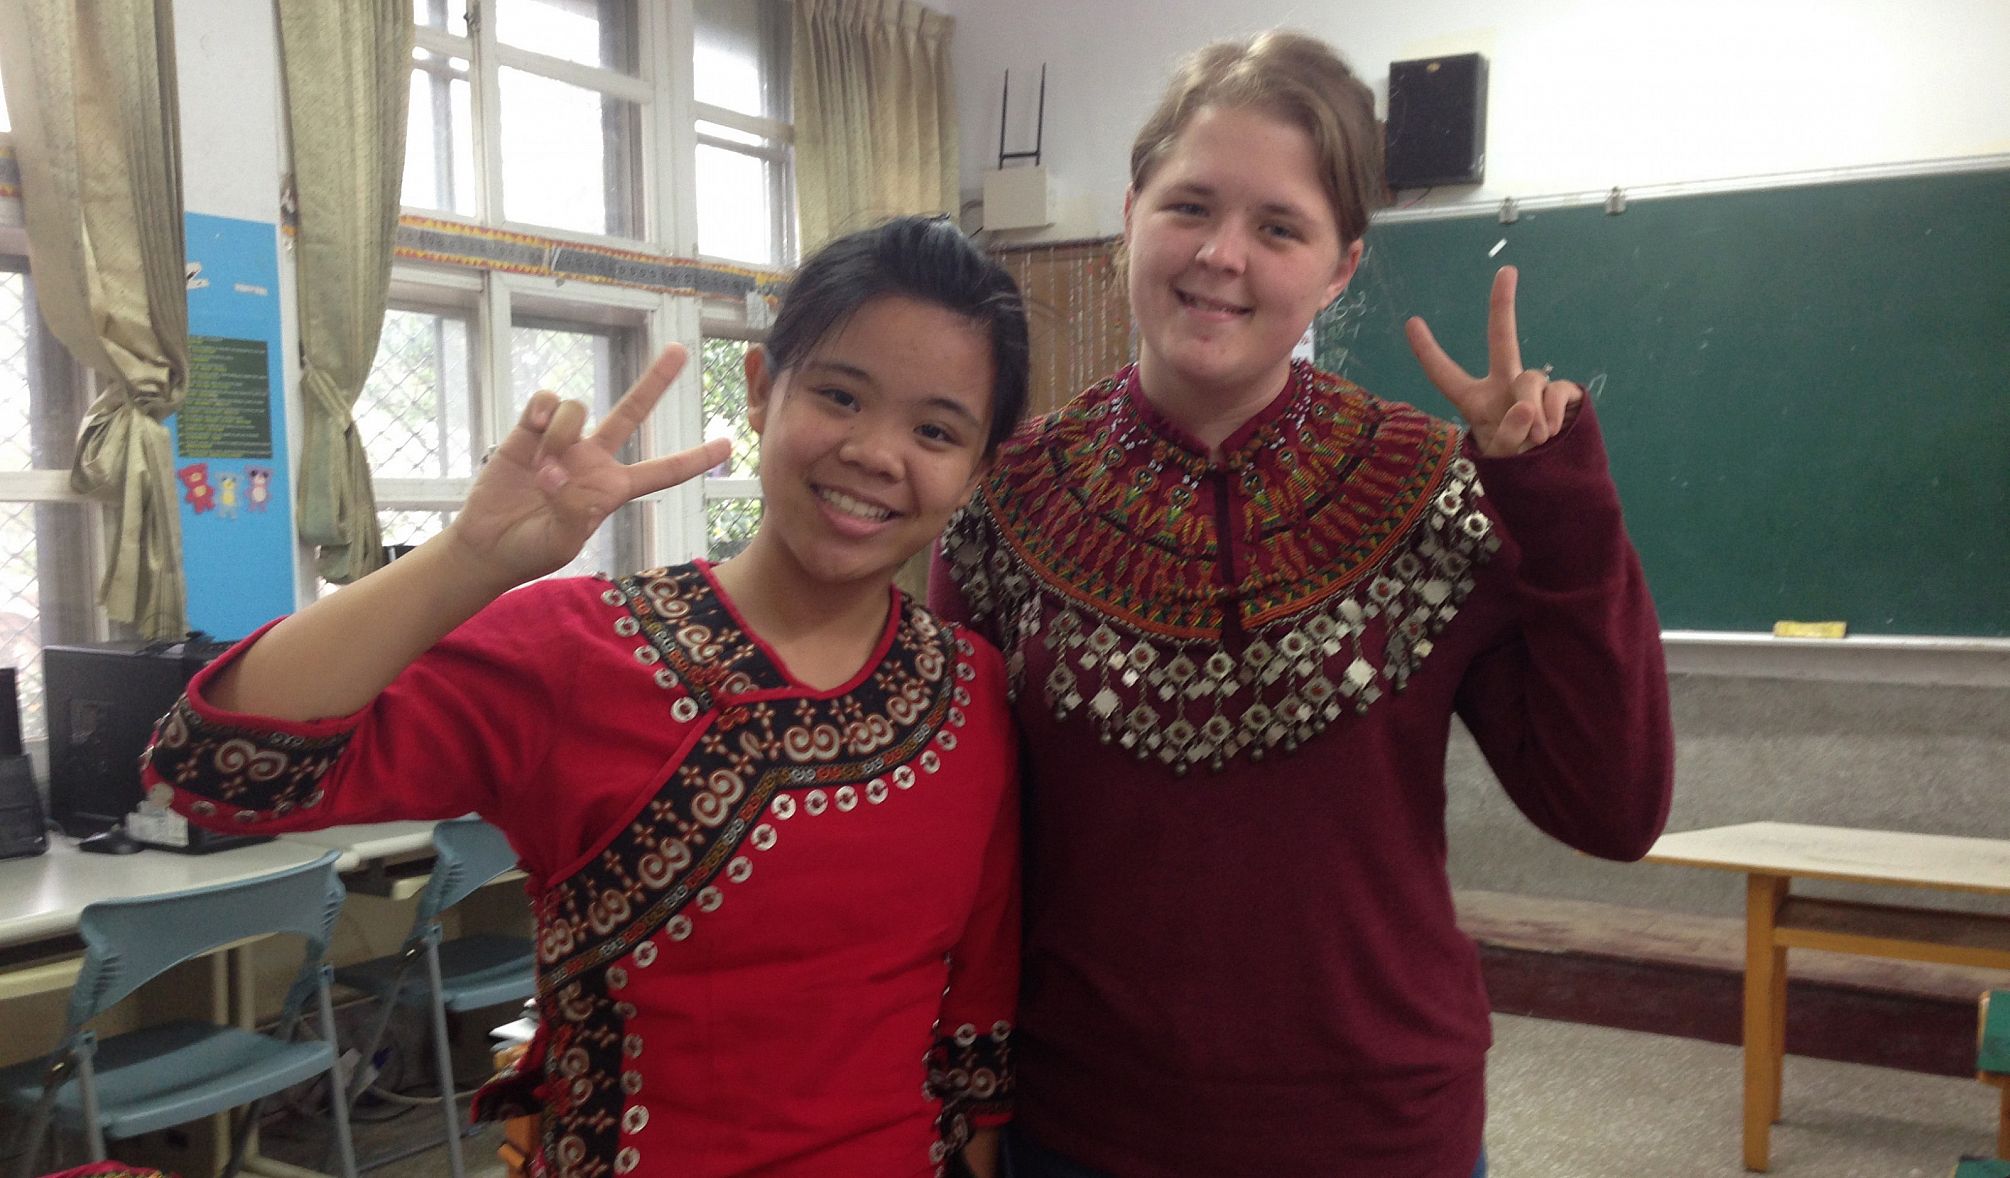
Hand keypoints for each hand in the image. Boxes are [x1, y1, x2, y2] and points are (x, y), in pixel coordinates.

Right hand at [447, 344, 729, 587]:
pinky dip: (543, 412)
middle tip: (679, 350)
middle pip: (633, 412)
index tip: (727, 446)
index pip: (663, 472)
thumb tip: (561, 473)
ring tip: (541, 473)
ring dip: (561, 436)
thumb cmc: (531, 550)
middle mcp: (594, 459)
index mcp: (612, 490)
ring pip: (579, 408)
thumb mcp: (561, 542)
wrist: (487, 544)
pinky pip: (547, 402)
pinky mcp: (529, 430)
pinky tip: (533, 431)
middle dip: (655, 381)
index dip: (694, 459)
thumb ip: (571, 511)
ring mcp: (563, 441)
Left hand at [1404, 266, 1582, 456]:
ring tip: (1535, 440)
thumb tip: (1526, 406)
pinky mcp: (1561, 392)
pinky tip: (1552, 433)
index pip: (1445, 375)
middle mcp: (1502, 386)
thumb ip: (1509, 436)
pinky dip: (1554, 414)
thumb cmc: (1513, 464)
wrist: (1549, 475)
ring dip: (1532, 411)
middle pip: (1502, 340)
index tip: (1411, 322)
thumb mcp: (1501, 458)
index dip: (1428, 352)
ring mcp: (1532, 386)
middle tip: (1506, 271)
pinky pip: (1557, 391)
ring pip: (1531, 379)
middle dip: (1503, 305)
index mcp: (1474, 400)